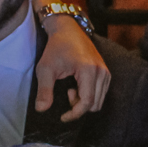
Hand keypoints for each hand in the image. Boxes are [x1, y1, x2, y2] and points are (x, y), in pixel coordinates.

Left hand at [33, 5, 109, 121]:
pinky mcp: (106, 72)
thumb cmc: (56, 47)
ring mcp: (106, 72)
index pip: (87, 102)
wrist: (68, 29)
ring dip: (84, 101)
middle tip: (66, 92)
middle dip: (78, 106)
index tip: (63, 117)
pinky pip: (101, 93)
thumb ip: (44, 90)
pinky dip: (89, 95)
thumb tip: (41, 109)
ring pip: (99, 101)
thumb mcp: (45, 69)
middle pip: (95, 104)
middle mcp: (101, 72)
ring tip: (71, 88)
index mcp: (88, 70)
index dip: (74, 113)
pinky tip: (77, 85)